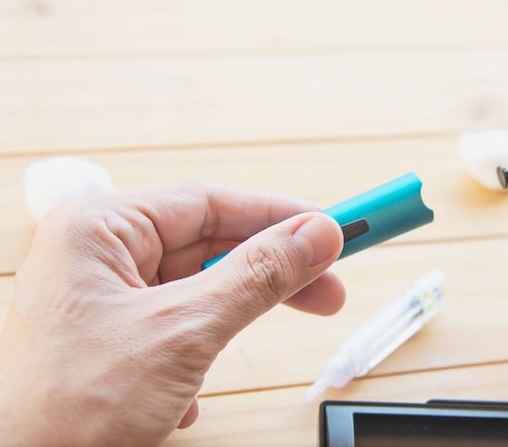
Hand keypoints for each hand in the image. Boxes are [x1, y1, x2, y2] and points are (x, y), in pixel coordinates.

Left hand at [0, 180, 343, 446]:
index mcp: (99, 230)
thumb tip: (319, 235)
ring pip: (196, 289)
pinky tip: (185, 394)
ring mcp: (103, 300)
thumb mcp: (185, 331)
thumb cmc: (70, 410)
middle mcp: (99, 255)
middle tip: (329, 289)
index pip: (210, 201)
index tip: (333, 230)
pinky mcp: (112, 340)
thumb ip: (258, 276)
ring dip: (228, 323)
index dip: (278, 214)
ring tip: (224, 365)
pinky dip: (198, 356)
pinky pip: (177, 326)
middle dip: (269, 272)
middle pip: (208, 244)